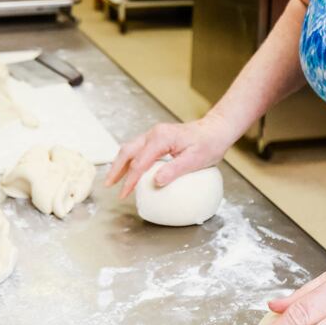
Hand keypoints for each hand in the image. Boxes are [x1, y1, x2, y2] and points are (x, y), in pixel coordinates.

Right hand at [103, 114, 234, 198]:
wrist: (216, 130)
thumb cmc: (209, 144)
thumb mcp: (195, 160)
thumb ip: (174, 170)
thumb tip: (156, 181)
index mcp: (161, 138)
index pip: (139, 162)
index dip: (130, 180)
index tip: (124, 194)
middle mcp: (154, 134)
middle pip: (127, 151)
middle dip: (116, 169)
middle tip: (109, 185)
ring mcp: (155, 135)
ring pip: (130, 148)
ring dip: (120, 164)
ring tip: (114, 179)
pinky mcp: (158, 138)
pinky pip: (138, 148)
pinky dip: (130, 160)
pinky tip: (130, 170)